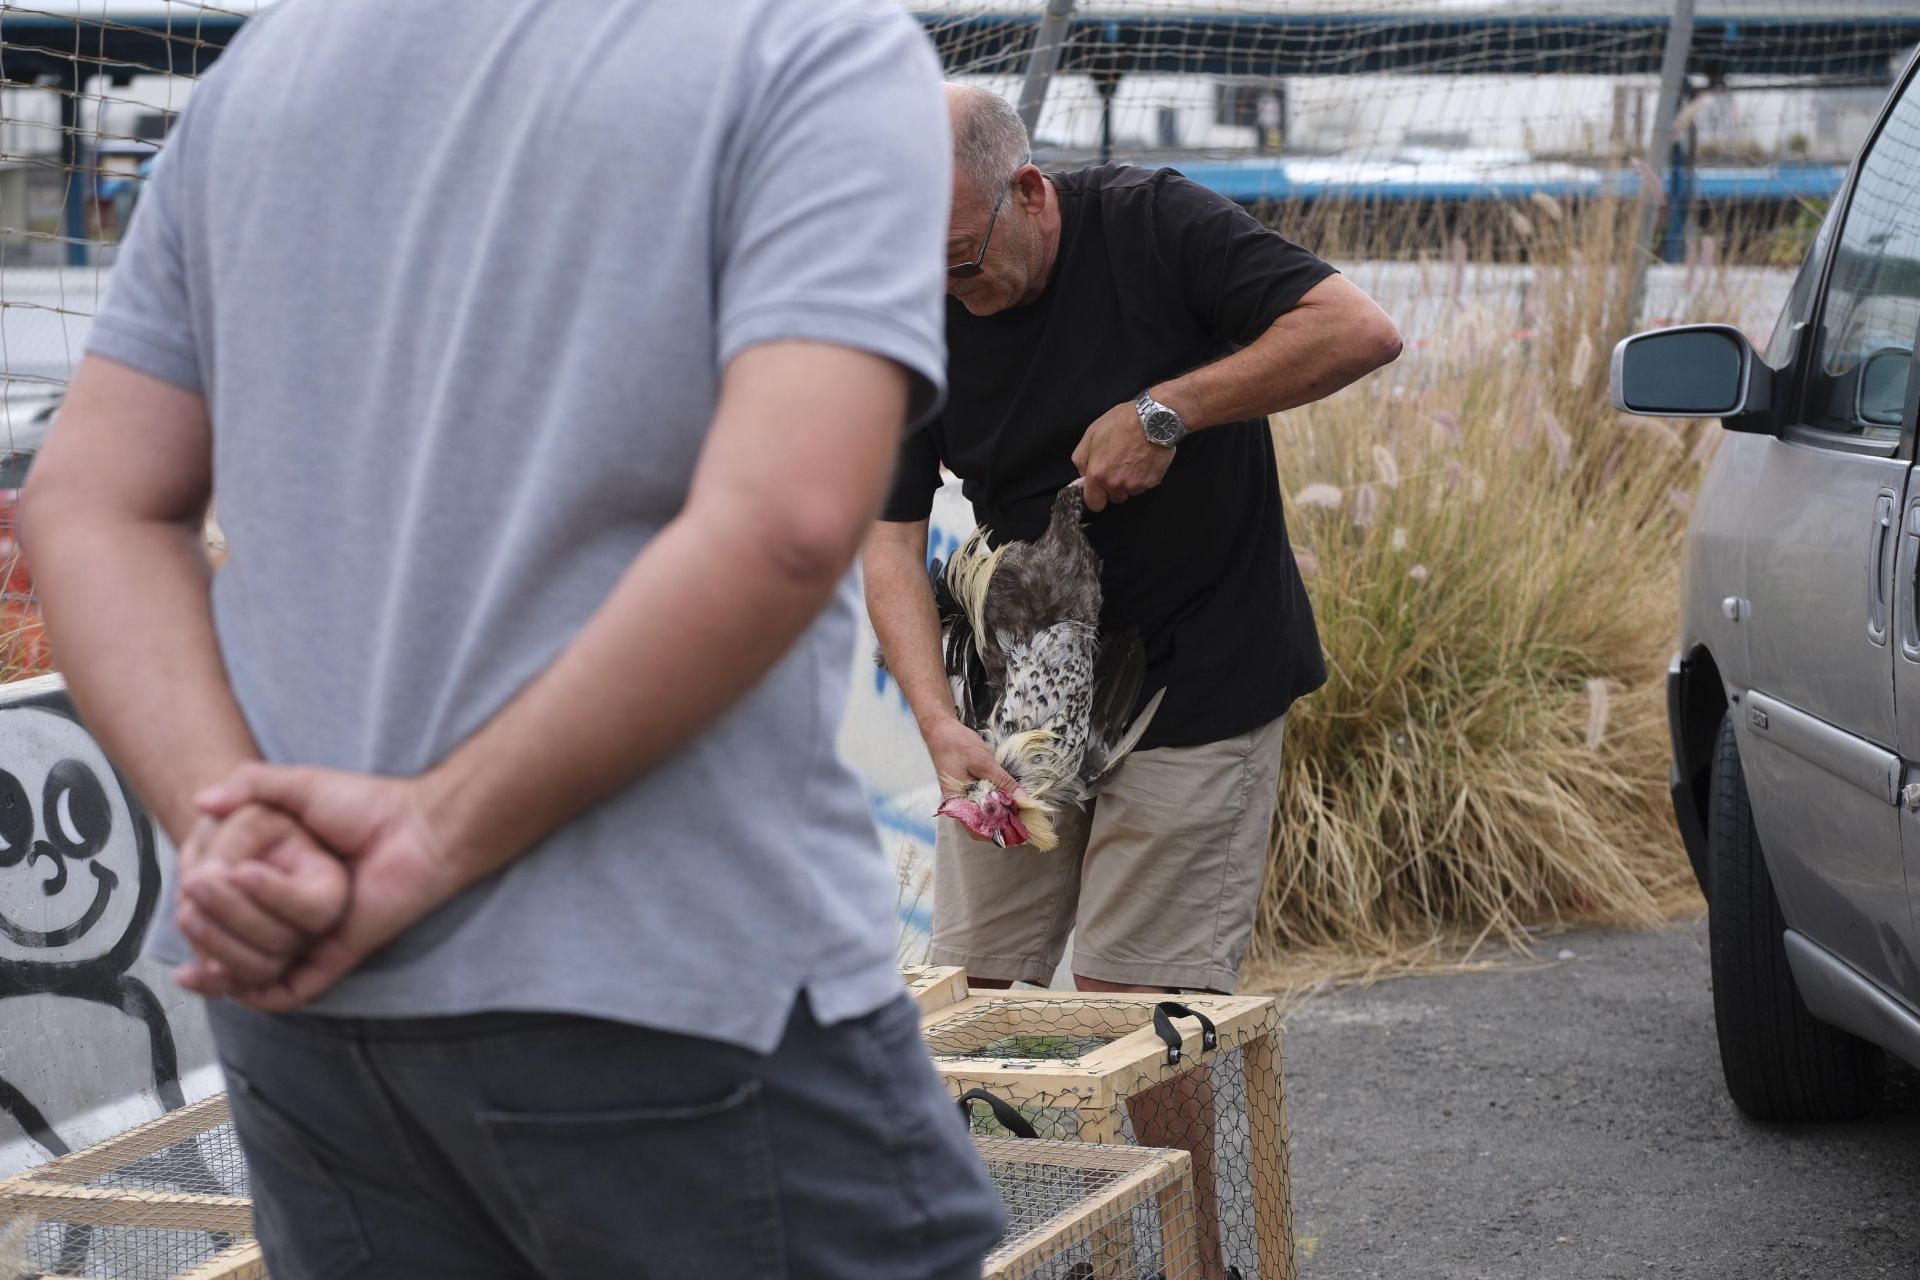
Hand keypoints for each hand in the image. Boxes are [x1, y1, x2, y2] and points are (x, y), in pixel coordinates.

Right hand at [180, 765, 469, 1010]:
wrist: (420, 830)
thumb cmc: (368, 806)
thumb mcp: (301, 786)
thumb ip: (251, 785)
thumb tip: (201, 801)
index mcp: (273, 879)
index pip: (217, 908)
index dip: (193, 907)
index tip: (183, 891)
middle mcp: (286, 914)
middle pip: (226, 946)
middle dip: (203, 932)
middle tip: (192, 906)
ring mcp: (308, 939)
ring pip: (248, 973)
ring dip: (222, 956)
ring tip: (208, 924)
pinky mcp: (332, 958)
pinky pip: (287, 994)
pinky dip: (255, 994)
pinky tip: (227, 974)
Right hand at [924, 717, 1018, 842]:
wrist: (940, 729)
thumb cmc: (957, 745)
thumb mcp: (983, 762)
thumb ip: (1002, 782)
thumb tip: (1022, 799)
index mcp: (958, 803)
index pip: (979, 830)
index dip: (1001, 832)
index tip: (1022, 827)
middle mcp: (959, 806)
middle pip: (983, 826)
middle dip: (1004, 825)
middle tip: (1026, 818)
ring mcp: (962, 799)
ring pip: (984, 816)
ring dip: (1002, 815)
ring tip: (1021, 810)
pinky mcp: (967, 791)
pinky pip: (982, 804)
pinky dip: (996, 804)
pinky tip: (1010, 799)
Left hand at [1070, 400, 1175, 511]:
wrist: (1153, 419)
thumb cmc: (1122, 422)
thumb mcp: (1091, 434)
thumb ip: (1081, 458)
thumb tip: (1083, 473)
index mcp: (1098, 474)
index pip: (1094, 503)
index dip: (1095, 497)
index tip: (1099, 489)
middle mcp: (1116, 483)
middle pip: (1114, 498)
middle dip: (1114, 486)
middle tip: (1118, 465)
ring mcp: (1136, 484)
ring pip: (1130, 492)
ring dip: (1129, 482)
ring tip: (1132, 460)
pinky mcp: (1152, 481)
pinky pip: (1144, 485)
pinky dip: (1143, 476)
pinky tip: (1144, 459)